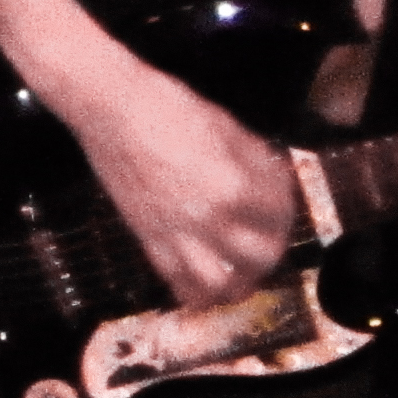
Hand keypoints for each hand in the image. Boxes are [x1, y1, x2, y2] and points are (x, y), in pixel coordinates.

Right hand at [50, 43, 300, 308]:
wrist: (111, 107)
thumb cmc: (163, 107)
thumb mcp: (224, 126)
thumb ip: (254, 159)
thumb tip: (274, 176)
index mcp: (232, 184)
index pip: (279, 209)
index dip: (286, 200)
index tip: (281, 194)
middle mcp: (208, 216)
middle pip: (261, 255)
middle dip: (274, 247)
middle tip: (272, 237)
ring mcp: (176, 230)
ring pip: (219, 283)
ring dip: (238, 283)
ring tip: (243, 274)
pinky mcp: (147, 235)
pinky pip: (174, 278)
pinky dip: (194, 291)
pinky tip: (204, 284)